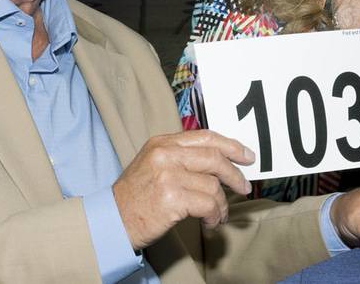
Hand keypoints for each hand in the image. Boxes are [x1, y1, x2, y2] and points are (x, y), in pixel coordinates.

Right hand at [113, 130, 254, 249]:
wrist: (113, 220)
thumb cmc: (136, 197)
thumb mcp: (154, 165)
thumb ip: (182, 158)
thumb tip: (220, 162)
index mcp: (162, 143)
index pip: (205, 137)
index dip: (231, 145)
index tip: (247, 155)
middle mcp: (165, 154)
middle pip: (214, 158)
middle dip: (234, 174)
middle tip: (244, 187)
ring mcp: (169, 175)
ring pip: (213, 185)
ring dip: (222, 204)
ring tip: (218, 215)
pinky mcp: (172, 198)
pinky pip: (208, 204)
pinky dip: (214, 215)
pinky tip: (211, 222)